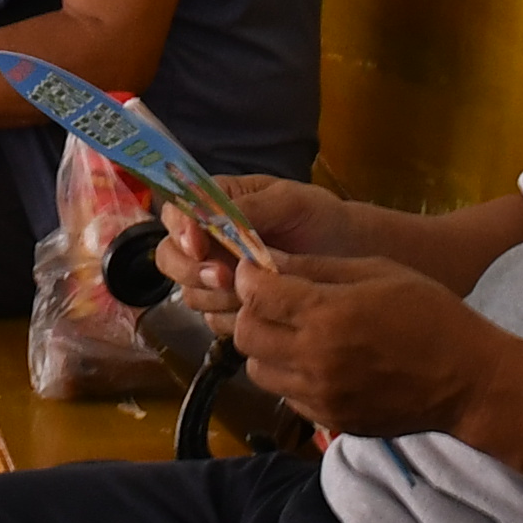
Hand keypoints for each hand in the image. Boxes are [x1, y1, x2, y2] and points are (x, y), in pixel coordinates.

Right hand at [159, 169, 358, 319]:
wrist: (351, 257)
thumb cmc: (321, 219)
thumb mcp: (291, 201)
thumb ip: (249, 207)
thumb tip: (211, 218)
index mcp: (216, 204)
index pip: (177, 214)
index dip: (180, 230)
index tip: (199, 243)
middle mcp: (209, 241)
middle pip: (171, 258)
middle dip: (192, 271)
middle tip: (225, 277)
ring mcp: (217, 277)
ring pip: (191, 294)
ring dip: (217, 297)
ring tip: (254, 293)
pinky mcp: (231, 309)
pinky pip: (214, 321)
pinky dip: (233, 319)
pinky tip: (261, 311)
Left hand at [225, 239, 491, 439]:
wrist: (468, 380)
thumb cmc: (430, 313)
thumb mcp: (378, 272)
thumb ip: (317, 268)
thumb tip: (268, 259)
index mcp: (328, 316)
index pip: (256, 295)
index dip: (249, 277)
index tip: (257, 270)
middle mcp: (315, 360)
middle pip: (246, 335)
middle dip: (251, 312)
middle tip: (273, 301)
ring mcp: (321, 396)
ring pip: (258, 370)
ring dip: (266, 347)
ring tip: (293, 333)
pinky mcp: (330, 420)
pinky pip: (286, 395)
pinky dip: (289, 376)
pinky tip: (316, 361)